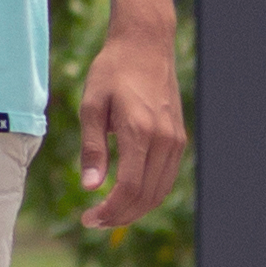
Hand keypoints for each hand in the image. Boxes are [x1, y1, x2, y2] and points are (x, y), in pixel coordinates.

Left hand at [69, 18, 187, 231]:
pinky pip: (166, 178)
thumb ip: (92, 148)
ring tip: (108, 214)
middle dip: (119, 216)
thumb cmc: (112, 71)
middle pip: (146, 196)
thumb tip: (90, 187)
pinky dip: (148, 194)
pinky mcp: (178, 138)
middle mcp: (163, 139)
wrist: (146, 45)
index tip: (87, 219)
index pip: (128, 187)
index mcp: (139, 131)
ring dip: (134, 210)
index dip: (108, 211)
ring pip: (159, 191)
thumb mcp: (91, 105)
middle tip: (93, 221)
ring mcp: (175, 140)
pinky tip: (126, 197)